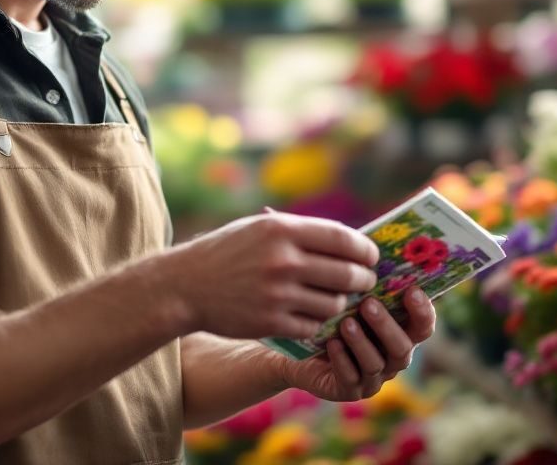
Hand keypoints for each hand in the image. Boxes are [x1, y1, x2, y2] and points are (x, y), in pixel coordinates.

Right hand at [164, 211, 377, 339]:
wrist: (185, 285)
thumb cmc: (226, 252)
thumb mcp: (259, 229)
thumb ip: (300, 232)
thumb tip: (348, 242)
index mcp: (282, 230)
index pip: (342, 238)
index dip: (364, 249)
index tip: (372, 255)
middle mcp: (282, 260)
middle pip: (346, 273)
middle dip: (363, 279)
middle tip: (365, 281)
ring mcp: (277, 294)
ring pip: (334, 303)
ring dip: (340, 303)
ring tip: (335, 298)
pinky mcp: (271, 322)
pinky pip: (314, 326)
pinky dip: (318, 323)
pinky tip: (312, 315)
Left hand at [279, 287, 435, 401]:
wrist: (298, 349)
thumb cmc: (331, 315)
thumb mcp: (350, 298)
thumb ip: (367, 283)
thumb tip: (372, 250)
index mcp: (401, 333)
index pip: (423, 326)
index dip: (423, 311)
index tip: (413, 291)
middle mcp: (392, 358)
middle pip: (402, 347)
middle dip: (386, 325)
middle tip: (369, 304)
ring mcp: (373, 378)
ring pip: (376, 364)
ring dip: (362, 342)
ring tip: (346, 323)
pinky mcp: (349, 391)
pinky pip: (350, 379)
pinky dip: (342, 360)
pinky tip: (332, 344)